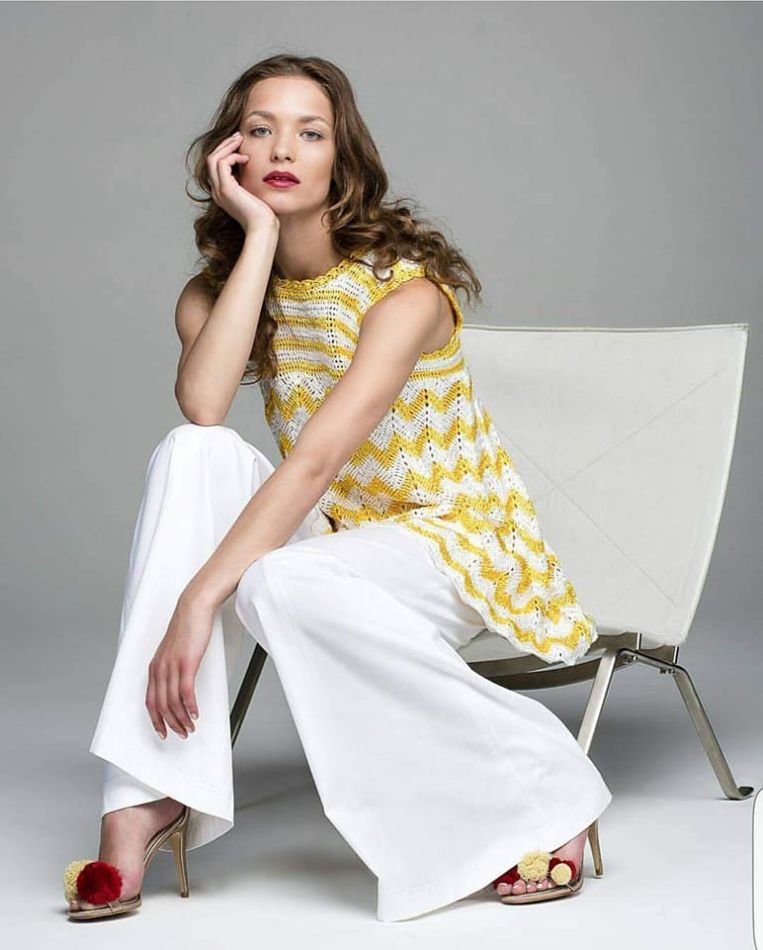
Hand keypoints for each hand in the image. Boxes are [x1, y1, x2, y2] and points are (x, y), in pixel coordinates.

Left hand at [145, 593, 215, 738]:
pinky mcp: (186, 662)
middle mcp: (159, 668)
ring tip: (191, 727)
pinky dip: (190, 706)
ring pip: (172, 702)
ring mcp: (172, 666)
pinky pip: (186, 691)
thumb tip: (179, 686)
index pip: (150, 701)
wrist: (193, 607)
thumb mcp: (174, 651)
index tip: (163, 731)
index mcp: (154, 667)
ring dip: (182, 719)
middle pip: (161, 705)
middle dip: (170, 724)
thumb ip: (172, 668)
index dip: (155, 720)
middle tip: (182, 733)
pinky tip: (196, 713)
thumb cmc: (187, 627)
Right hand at [207, 131, 279, 234]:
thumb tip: (255, 167)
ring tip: (240, 139)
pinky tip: (246, 158)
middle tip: (238, 135)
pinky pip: (222, 164)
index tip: (239, 144)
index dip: (225, 152)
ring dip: (227, 146)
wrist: (263, 228)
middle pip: (211, 160)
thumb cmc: (263, 215)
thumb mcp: (254, 194)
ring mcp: (220, 191)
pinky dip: (233, 156)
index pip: (216, 166)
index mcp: (222, 193)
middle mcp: (217, 192)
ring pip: (213, 159)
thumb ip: (249, 182)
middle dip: (224, 145)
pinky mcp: (227, 190)